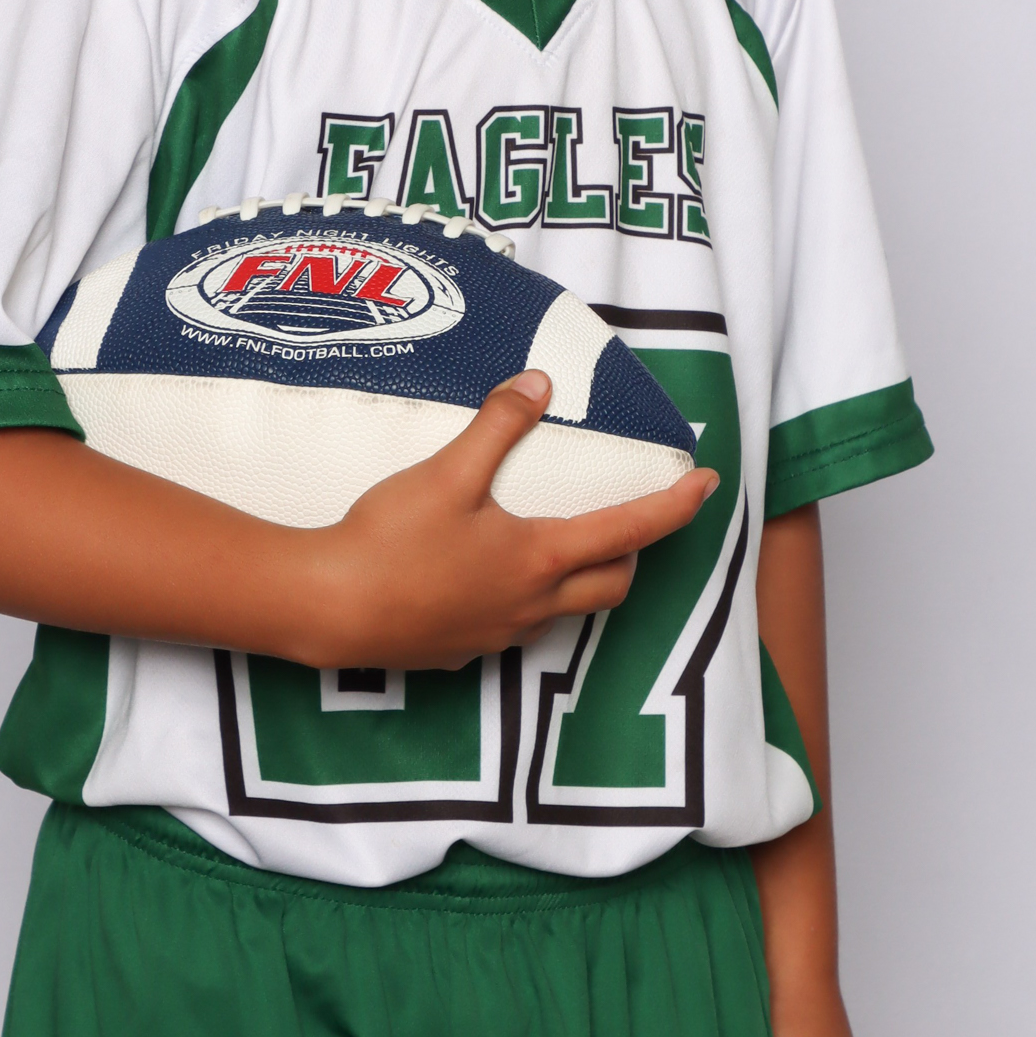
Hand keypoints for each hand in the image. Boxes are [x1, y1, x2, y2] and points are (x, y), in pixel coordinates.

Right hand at [305, 369, 717, 672]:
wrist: (329, 608)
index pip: (630, 530)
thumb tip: (539, 384)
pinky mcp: (462, 652)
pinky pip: (512, 626)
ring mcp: (498, 635)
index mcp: (539, 558)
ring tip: (555, 543)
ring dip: (577, 578)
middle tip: (628, 517)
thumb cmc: (390, 539)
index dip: (674, 507)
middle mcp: (531, 605)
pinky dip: (521, 599)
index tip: (707, 485)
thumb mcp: (446, 471)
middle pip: (612, 584)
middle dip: (632, 552)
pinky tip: (483, 575)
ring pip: (563, 610)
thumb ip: (497, 425)